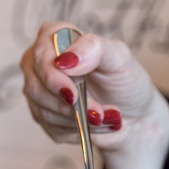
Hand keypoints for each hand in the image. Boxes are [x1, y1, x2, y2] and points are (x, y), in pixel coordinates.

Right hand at [19, 21, 168, 157]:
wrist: (133, 115)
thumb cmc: (125, 81)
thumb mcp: (119, 58)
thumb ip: (94, 48)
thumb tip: (66, 60)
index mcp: (55, 38)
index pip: (41, 56)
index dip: (53, 78)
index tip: (73, 95)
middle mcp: (41, 63)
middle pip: (35, 87)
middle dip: (69, 106)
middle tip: (98, 114)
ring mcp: (39, 90)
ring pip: (43, 111)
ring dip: (78, 120)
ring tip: (104, 118)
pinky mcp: (44, 116)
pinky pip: (50, 128)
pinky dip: (77, 130)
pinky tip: (95, 126)